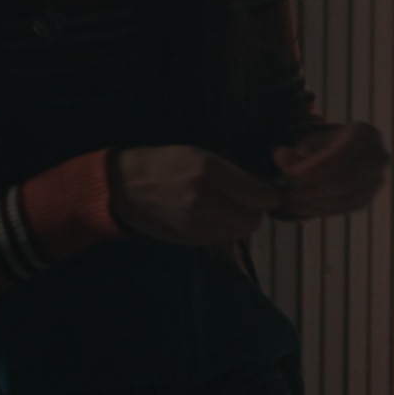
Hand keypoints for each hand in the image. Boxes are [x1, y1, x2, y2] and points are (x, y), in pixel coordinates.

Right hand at [109, 145, 285, 245]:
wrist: (123, 187)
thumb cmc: (163, 164)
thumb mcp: (198, 155)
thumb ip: (230, 173)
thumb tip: (263, 188)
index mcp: (209, 170)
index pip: (259, 195)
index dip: (270, 196)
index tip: (270, 193)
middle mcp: (205, 199)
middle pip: (253, 219)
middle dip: (256, 211)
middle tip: (249, 202)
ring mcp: (196, 223)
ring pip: (239, 232)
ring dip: (239, 222)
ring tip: (228, 208)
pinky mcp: (189, 239)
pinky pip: (221, 238)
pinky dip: (223, 230)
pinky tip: (211, 217)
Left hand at [271, 123, 389, 220]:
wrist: (337, 153)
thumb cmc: (320, 144)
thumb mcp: (307, 141)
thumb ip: (295, 151)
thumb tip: (282, 157)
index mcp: (365, 134)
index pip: (341, 154)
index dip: (313, 167)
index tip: (287, 171)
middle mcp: (378, 157)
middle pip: (346, 179)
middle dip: (313, 188)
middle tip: (287, 190)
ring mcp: (376, 181)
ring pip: (346, 198)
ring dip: (314, 203)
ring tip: (289, 199)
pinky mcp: (367, 199)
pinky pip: (344, 209)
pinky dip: (320, 210)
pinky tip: (299, 208)